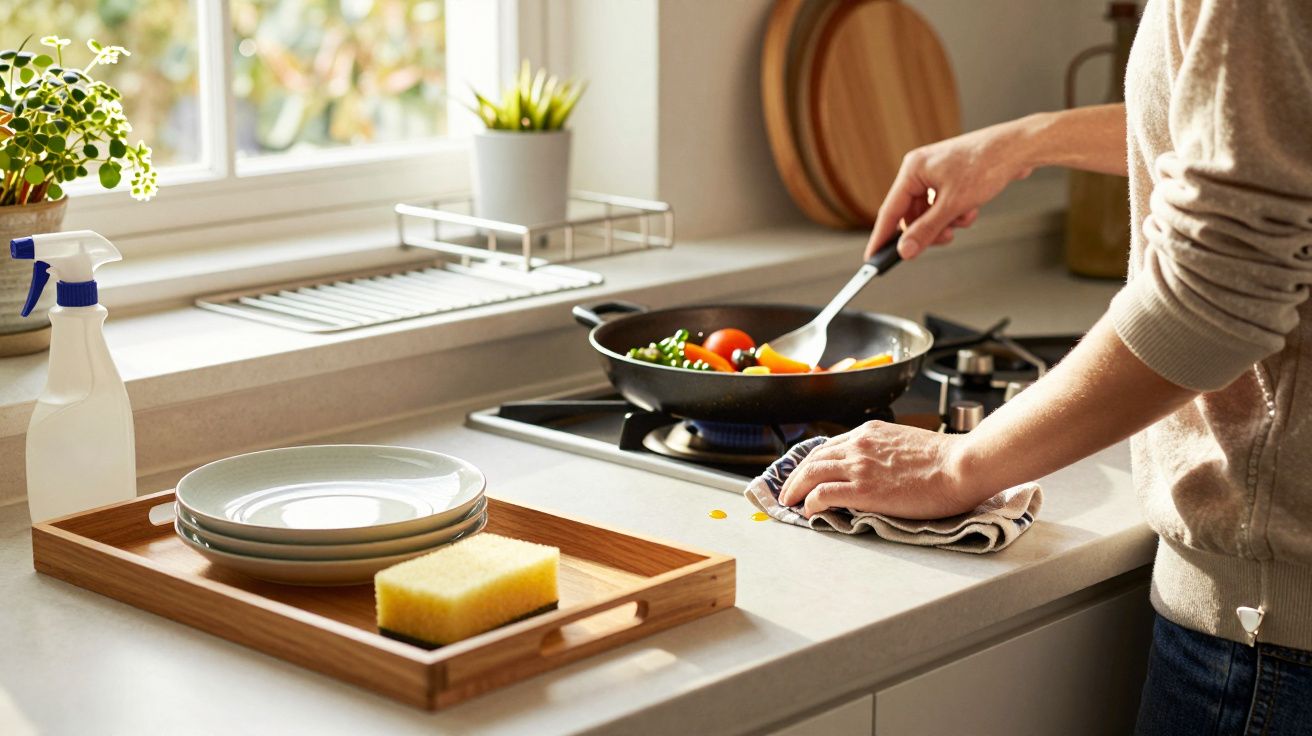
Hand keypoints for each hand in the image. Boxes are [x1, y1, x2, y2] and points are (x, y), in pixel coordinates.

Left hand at [777, 421, 987, 519]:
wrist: (961, 466)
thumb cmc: (946, 460)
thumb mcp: (907, 444)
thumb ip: (885, 452)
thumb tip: (878, 468)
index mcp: (870, 432)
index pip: (830, 446)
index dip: (813, 461)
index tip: (806, 473)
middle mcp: (859, 444)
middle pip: (813, 458)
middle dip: (795, 475)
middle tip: (787, 490)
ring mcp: (859, 466)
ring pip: (811, 473)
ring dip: (795, 488)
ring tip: (789, 502)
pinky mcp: (862, 489)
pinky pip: (823, 494)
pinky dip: (810, 503)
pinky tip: (808, 512)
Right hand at [866, 119, 1035, 259]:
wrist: (1018, 148)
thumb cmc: (986, 164)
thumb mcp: (953, 205)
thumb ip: (926, 230)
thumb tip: (905, 250)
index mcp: (913, 170)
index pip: (890, 210)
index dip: (881, 237)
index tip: (872, 257)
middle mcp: (921, 171)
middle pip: (911, 215)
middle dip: (929, 229)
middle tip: (945, 236)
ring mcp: (936, 175)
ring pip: (929, 214)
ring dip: (946, 222)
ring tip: (963, 218)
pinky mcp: (950, 179)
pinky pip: (943, 207)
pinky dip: (956, 214)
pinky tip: (970, 209)